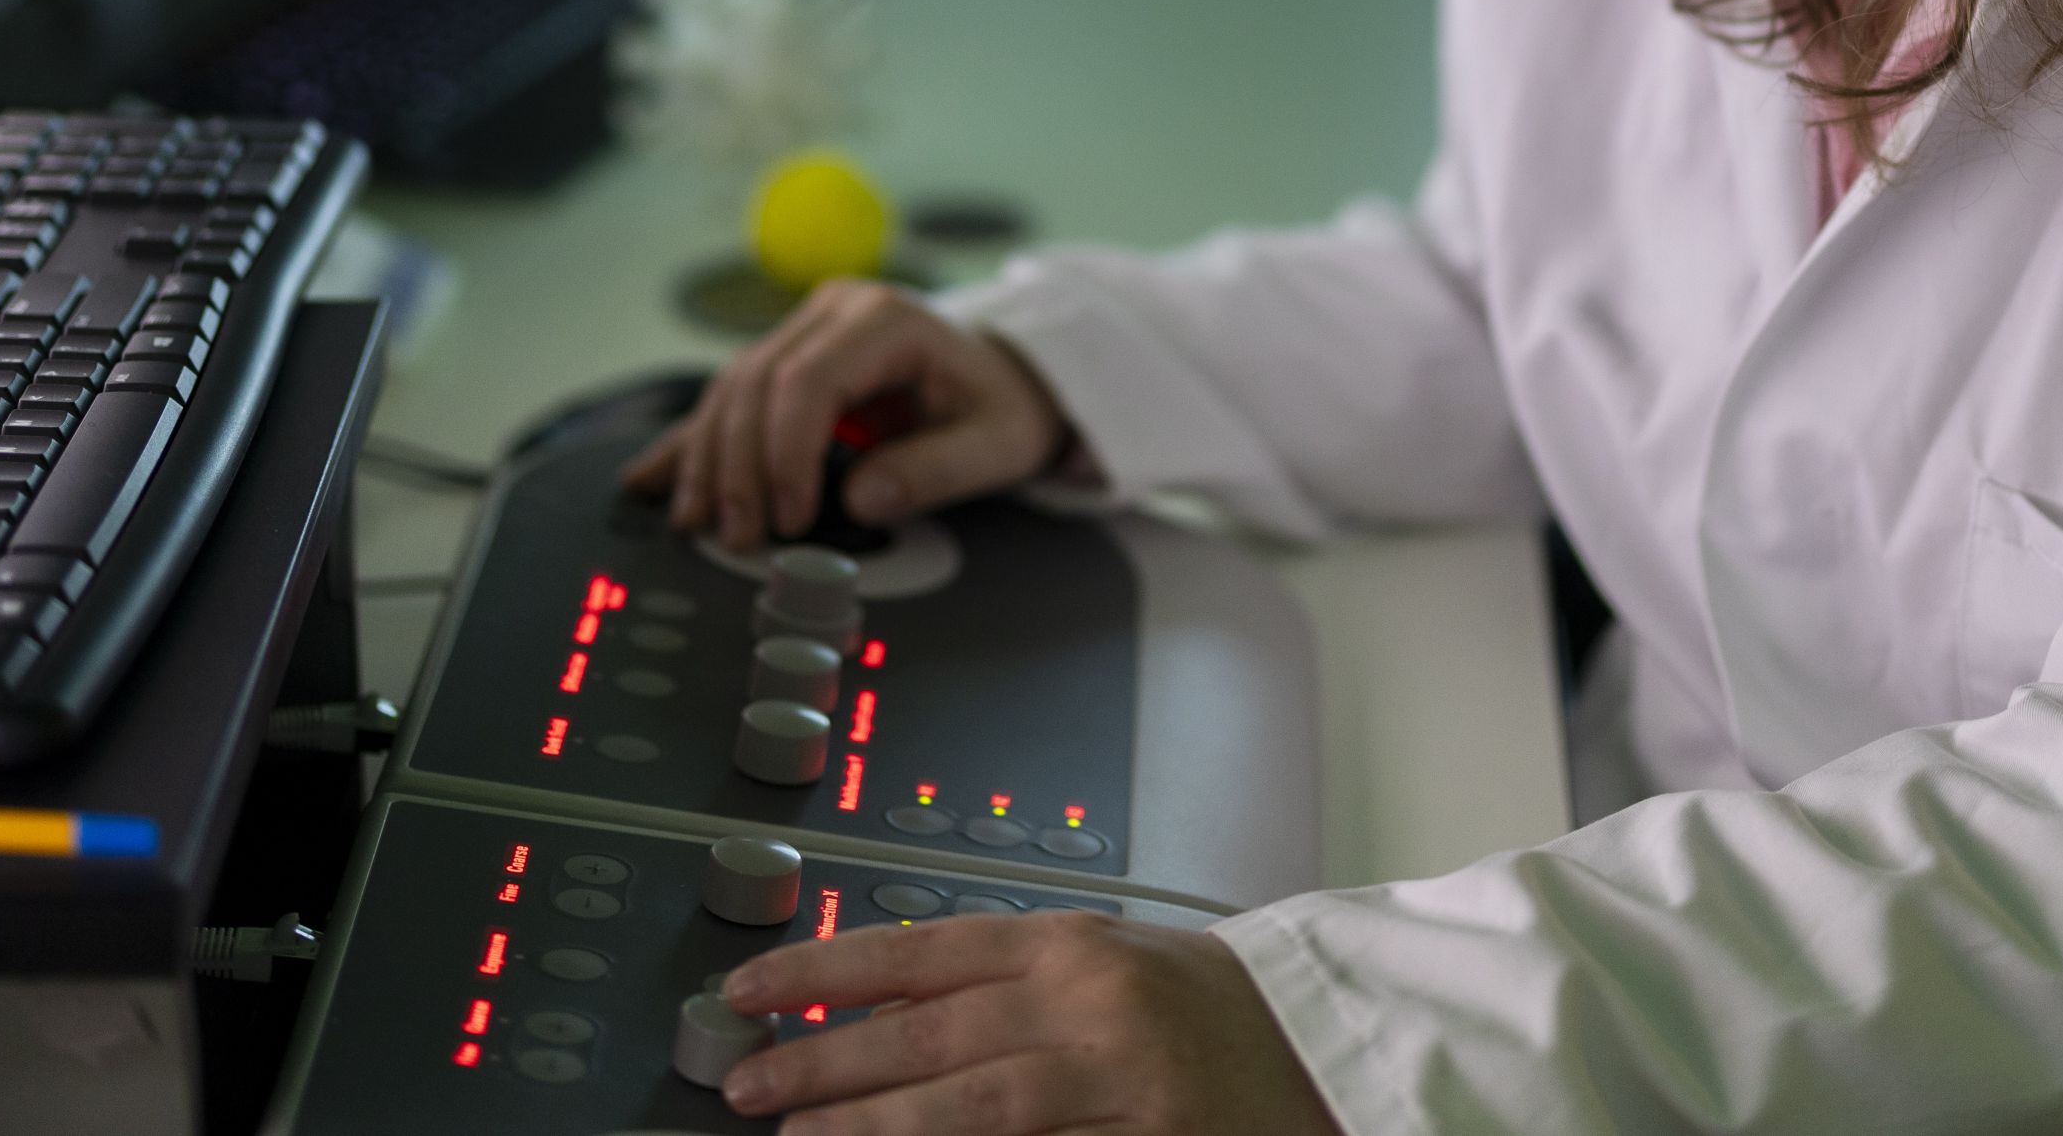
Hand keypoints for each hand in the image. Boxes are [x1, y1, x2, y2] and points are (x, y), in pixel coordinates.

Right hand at [618, 279, 1067, 550]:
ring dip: (707, 460)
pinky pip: (729, 399)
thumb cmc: (1004, 405)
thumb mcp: (998, 443)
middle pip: (756, 383)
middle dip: (738, 466)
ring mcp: (805, 329)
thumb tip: (860, 501)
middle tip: (739, 537)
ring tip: (697, 523)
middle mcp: (834, 311)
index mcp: (885, 318)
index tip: (789, 520)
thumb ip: (935, 471)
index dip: (786, 453)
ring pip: (731, 390)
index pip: (808, 381)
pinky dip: (693, 443)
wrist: (1008, 375)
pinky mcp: (788, 359)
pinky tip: (651, 478)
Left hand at [715, 910, 1341, 1133]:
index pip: (918, 952)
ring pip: (969, 1109)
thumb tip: (869, 1011)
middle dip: (822, 1062)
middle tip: (743, 1082)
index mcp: (1067, 945)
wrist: (1319, 1047)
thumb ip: (996, 983)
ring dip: (871, 1126)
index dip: (822, 971)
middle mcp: (1087, 1007)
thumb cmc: (1196, 1005)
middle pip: (927, 1035)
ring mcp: (1118, 1088)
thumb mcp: (1095, 963)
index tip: (747, 990)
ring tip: (794, 1135)